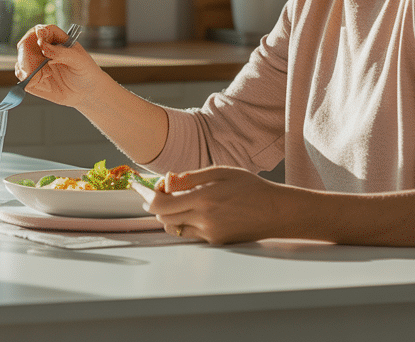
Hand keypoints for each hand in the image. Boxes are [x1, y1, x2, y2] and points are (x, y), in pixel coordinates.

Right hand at [14, 24, 108, 107]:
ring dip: (27, 67)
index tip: (40, 42)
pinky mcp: (33, 78)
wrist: (87, 92)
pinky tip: (41, 82)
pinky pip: (21, 75)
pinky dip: (26, 78)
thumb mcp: (79, 60)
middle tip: (37, 64)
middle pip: (26, 44)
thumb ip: (61, 52)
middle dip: (27, 54)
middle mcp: (43, 50)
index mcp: (56, 40)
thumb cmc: (86, 72)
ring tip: (44, 75)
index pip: (42, 31)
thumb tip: (43, 46)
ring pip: (21, 60)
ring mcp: (37, 64)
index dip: (38, 34)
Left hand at [137, 166, 296, 244]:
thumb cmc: (250, 187)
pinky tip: (194, 210)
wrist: (275, 212)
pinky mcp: (214, 242)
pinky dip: (183, 221)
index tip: (138, 187)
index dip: (146, 195)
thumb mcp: (221, 172)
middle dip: (155, 202)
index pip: (161, 202)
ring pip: (172, 226)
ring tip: (179, 199)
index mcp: (204, 198)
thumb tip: (167, 180)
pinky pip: (188, 233)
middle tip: (161, 189)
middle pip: (162, 216)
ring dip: (168, 213)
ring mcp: (208, 233)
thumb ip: (192, 177)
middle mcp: (203, 219)